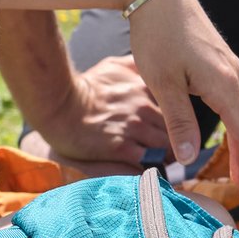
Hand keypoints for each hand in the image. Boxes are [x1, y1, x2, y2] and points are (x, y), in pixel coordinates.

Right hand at [35, 57, 179, 168]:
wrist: (58, 106)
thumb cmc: (85, 87)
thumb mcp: (113, 66)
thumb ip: (136, 66)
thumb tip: (152, 66)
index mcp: (144, 85)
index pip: (178, 103)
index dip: (180, 118)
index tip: (178, 127)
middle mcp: (143, 105)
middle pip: (176, 127)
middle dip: (177, 139)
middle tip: (176, 150)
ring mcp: (133, 126)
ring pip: (167, 146)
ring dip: (169, 156)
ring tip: (166, 163)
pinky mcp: (121, 147)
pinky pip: (150, 161)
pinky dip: (155, 167)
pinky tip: (153, 171)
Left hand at [124, 0, 238, 200]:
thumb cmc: (157, 35)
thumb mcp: (162, 82)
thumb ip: (178, 120)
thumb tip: (188, 157)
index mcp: (224, 84)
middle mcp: (234, 77)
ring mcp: (229, 69)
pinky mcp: (220, 64)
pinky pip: (236, 104)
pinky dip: (238, 129)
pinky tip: (232, 140)